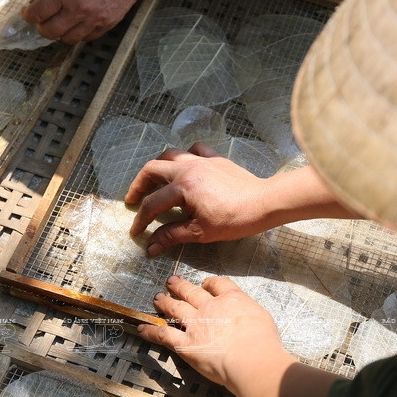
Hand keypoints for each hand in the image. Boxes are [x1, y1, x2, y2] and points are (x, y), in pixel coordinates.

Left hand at [21, 0, 153, 43]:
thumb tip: (37, 1)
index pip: (38, 12)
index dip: (28, 14)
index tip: (27, 12)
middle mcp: (80, 9)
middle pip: (50, 32)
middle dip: (41, 26)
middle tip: (41, 19)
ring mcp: (95, 19)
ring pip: (67, 39)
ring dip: (59, 32)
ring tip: (60, 21)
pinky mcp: (108, 24)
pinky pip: (86, 37)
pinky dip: (77, 33)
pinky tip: (77, 22)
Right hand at [124, 143, 274, 254]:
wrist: (263, 203)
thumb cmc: (234, 220)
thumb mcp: (200, 232)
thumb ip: (172, 236)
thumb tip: (151, 247)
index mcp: (182, 187)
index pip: (153, 204)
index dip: (141, 220)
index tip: (137, 232)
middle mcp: (188, 168)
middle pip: (152, 169)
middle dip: (139, 185)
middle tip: (133, 199)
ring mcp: (202, 160)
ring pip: (171, 154)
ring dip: (158, 167)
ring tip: (154, 181)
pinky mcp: (216, 158)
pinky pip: (195, 149)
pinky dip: (185, 155)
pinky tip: (185, 166)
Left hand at [138, 275, 292, 388]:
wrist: (250, 357)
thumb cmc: (262, 341)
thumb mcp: (262, 318)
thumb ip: (250, 315)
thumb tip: (248, 320)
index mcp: (231, 299)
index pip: (219, 284)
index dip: (211, 282)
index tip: (206, 282)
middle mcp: (210, 307)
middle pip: (191, 292)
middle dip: (180, 286)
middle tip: (171, 281)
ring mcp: (195, 325)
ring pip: (175, 308)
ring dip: (165, 302)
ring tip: (157, 298)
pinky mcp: (185, 344)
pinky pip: (164, 335)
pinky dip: (151, 332)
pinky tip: (142, 328)